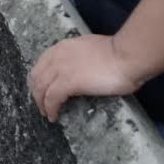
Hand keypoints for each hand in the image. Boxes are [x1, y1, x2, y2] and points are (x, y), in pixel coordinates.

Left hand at [28, 35, 142, 122]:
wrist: (127, 56)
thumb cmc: (119, 54)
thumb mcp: (92, 50)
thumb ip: (82, 57)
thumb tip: (84, 67)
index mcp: (64, 47)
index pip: (42, 63)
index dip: (39, 77)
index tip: (42, 88)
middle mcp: (57, 56)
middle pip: (36, 76)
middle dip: (36, 91)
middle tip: (41, 104)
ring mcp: (61, 69)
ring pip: (40, 88)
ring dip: (41, 103)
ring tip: (46, 114)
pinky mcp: (67, 82)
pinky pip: (51, 98)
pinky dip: (50, 108)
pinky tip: (53, 117)